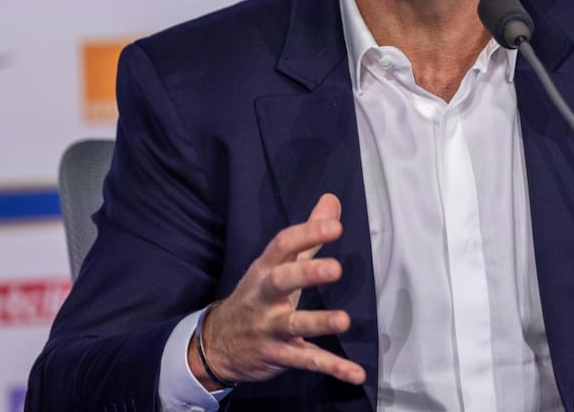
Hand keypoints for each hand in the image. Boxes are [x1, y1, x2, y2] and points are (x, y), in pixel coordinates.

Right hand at [188, 193, 365, 389]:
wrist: (216, 344)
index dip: (308, 234)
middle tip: (334, 269)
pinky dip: (332, 368)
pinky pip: (307, 361)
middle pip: (282, 281)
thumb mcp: (276, 264)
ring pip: (294, 325)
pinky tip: (356, 373)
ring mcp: (270, 328)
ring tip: (344, 320)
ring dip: (319, 322)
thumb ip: (308, 236)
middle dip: (306, 274)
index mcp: (266, 269)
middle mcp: (265, 297)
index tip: (335, 225)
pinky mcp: (279, 355)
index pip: (284, 245)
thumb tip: (332, 200)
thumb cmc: (258, 296)